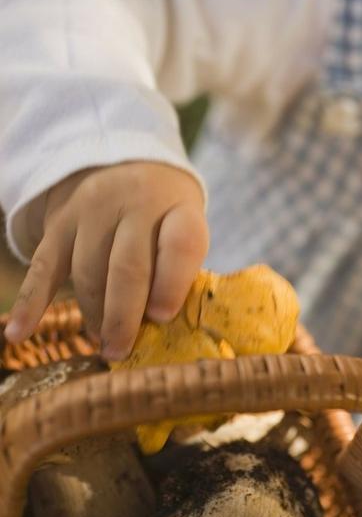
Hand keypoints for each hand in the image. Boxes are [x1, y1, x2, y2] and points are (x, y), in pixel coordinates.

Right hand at [4, 161, 208, 359]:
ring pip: (87, 272)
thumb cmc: (167, 217)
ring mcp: (93, 210)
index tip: (162, 318)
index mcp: (179, 208)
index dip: (171, 285)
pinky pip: (43, 267)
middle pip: (126, 266)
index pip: (179, 245)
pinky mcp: (60, 223)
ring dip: (94, 315)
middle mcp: (136, 202)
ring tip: (104, 344)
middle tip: (122, 351)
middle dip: (123, 317)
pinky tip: (19, 333)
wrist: (129, 165)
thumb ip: (179, 274)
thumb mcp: (187, 232)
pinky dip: (30, 303)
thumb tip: (156, 333)